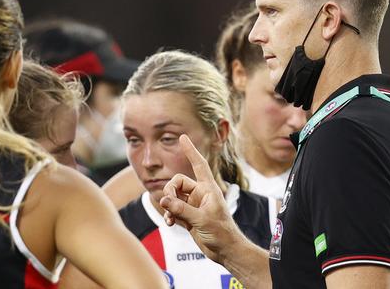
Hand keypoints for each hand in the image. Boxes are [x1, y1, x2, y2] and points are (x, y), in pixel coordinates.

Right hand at [160, 134, 242, 263]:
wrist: (225, 251)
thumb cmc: (222, 233)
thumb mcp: (202, 219)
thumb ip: (182, 209)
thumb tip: (163, 200)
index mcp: (208, 189)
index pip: (199, 165)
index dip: (191, 151)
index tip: (183, 137)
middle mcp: (200, 194)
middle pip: (177, 182)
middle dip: (169, 191)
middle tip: (167, 203)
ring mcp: (193, 205)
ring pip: (173, 197)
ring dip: (168, 205)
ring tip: (170, 218)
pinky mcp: (188, 216)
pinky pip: (173, 209)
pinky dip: (169, 215)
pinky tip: (169, 223)